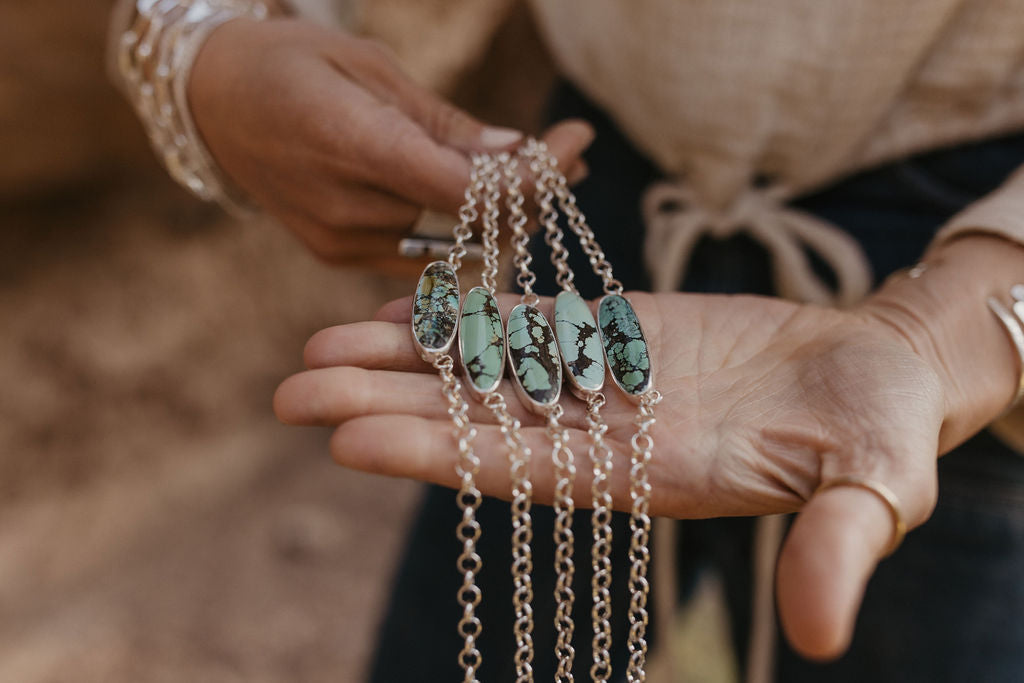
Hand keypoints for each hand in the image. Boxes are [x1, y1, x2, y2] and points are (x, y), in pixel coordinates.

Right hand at [189, 18, 593, 269]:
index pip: (466, 190)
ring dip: (502, 213)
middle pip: (469, 224)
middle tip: (572, 156)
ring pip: (452, 245)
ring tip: (541, 169)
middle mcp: (345, 209)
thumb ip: (444, 124)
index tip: (577, 143)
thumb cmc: (290, 64)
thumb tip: (513, 157)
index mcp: (351, 145)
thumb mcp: (371, 69)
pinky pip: (420, 252)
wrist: (210, 101)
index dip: (531, 178)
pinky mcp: (336, 254)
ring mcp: (339, 242)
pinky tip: (488, 196)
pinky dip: (461, 228)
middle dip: (531, 193)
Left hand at [273, 290, 947, 658]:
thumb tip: (821, 639)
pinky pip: (525, 324)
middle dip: (384, 404)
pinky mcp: (619, 331)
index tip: (347, 443)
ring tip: (319, 339)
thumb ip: (837, 549)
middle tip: (290, 389)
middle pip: (473, 419)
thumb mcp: (873, 488)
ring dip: (404, 354)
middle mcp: (603, 432)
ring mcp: (604, 378)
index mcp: (642, 475)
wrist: (879, 369)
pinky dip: (466, 315)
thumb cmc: (880, 432)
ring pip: (485, 367)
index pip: (516, 470)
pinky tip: (404, 305)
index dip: (434, 455)